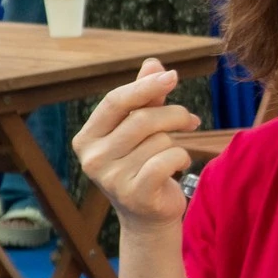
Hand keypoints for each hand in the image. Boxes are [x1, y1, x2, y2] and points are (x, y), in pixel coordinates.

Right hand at [72, 57, 199, 228]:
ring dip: (177, 142)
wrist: (148, 215)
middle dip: (174, 115)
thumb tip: (153, 62)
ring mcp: (111, 179)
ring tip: (174, 154)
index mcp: (87, 138)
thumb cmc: (143, 164)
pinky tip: (179, 166)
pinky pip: (169, 159)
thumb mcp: (141, 128)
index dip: (146, 86)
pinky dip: (182, 158)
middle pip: (142, 119)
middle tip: (190, 120)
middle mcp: (92, 158)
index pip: (115, 101)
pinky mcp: (135, 194)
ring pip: (160, 140)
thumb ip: (146, 96)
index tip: (172, 76)